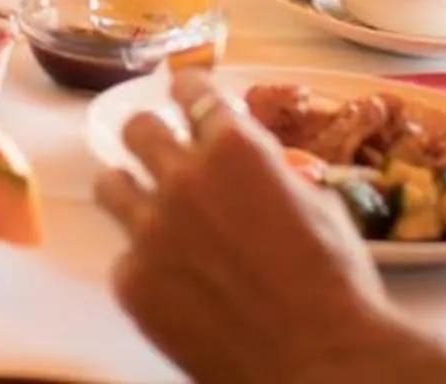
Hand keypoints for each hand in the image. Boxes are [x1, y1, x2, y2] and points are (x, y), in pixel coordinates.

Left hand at [95, 69, 440, 383]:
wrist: (319, 361)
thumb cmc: (335, 285)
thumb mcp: (321, 206)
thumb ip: (276, 175)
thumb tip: (264, 172)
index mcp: (236, 148)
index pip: (193, 92)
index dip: (188, 90)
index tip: (183, 92)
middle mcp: (183, 177)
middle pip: (138, 128)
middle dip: (150, 133)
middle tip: (158, 147)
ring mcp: (150, 230)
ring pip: (110, 184)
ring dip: (130, 189)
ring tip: (146, 207)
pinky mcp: (132, 282)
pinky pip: (124, 258)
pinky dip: (145, 263)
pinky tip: (173, 282)